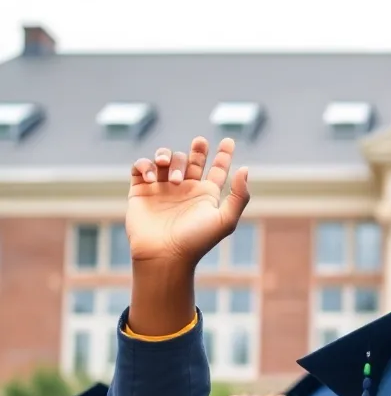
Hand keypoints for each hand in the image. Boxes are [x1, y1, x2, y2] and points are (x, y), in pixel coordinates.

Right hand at [127, 137, 249, 268]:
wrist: (164, 255)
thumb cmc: (197, 241)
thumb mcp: (226, 220)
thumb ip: (239, 196)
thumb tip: (245, 169)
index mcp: (206, 195)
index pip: (217, 170)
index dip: (223, 155)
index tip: (229, 140)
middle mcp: (185, 189)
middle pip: (191, 159)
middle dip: (197, 149)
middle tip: (200, 142)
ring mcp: (162, 188)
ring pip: (166, 159)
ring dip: (170, 159)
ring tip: (173, 176)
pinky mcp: (140, 190)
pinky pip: (141, 167)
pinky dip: (145, 165)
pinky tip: (152, 178)